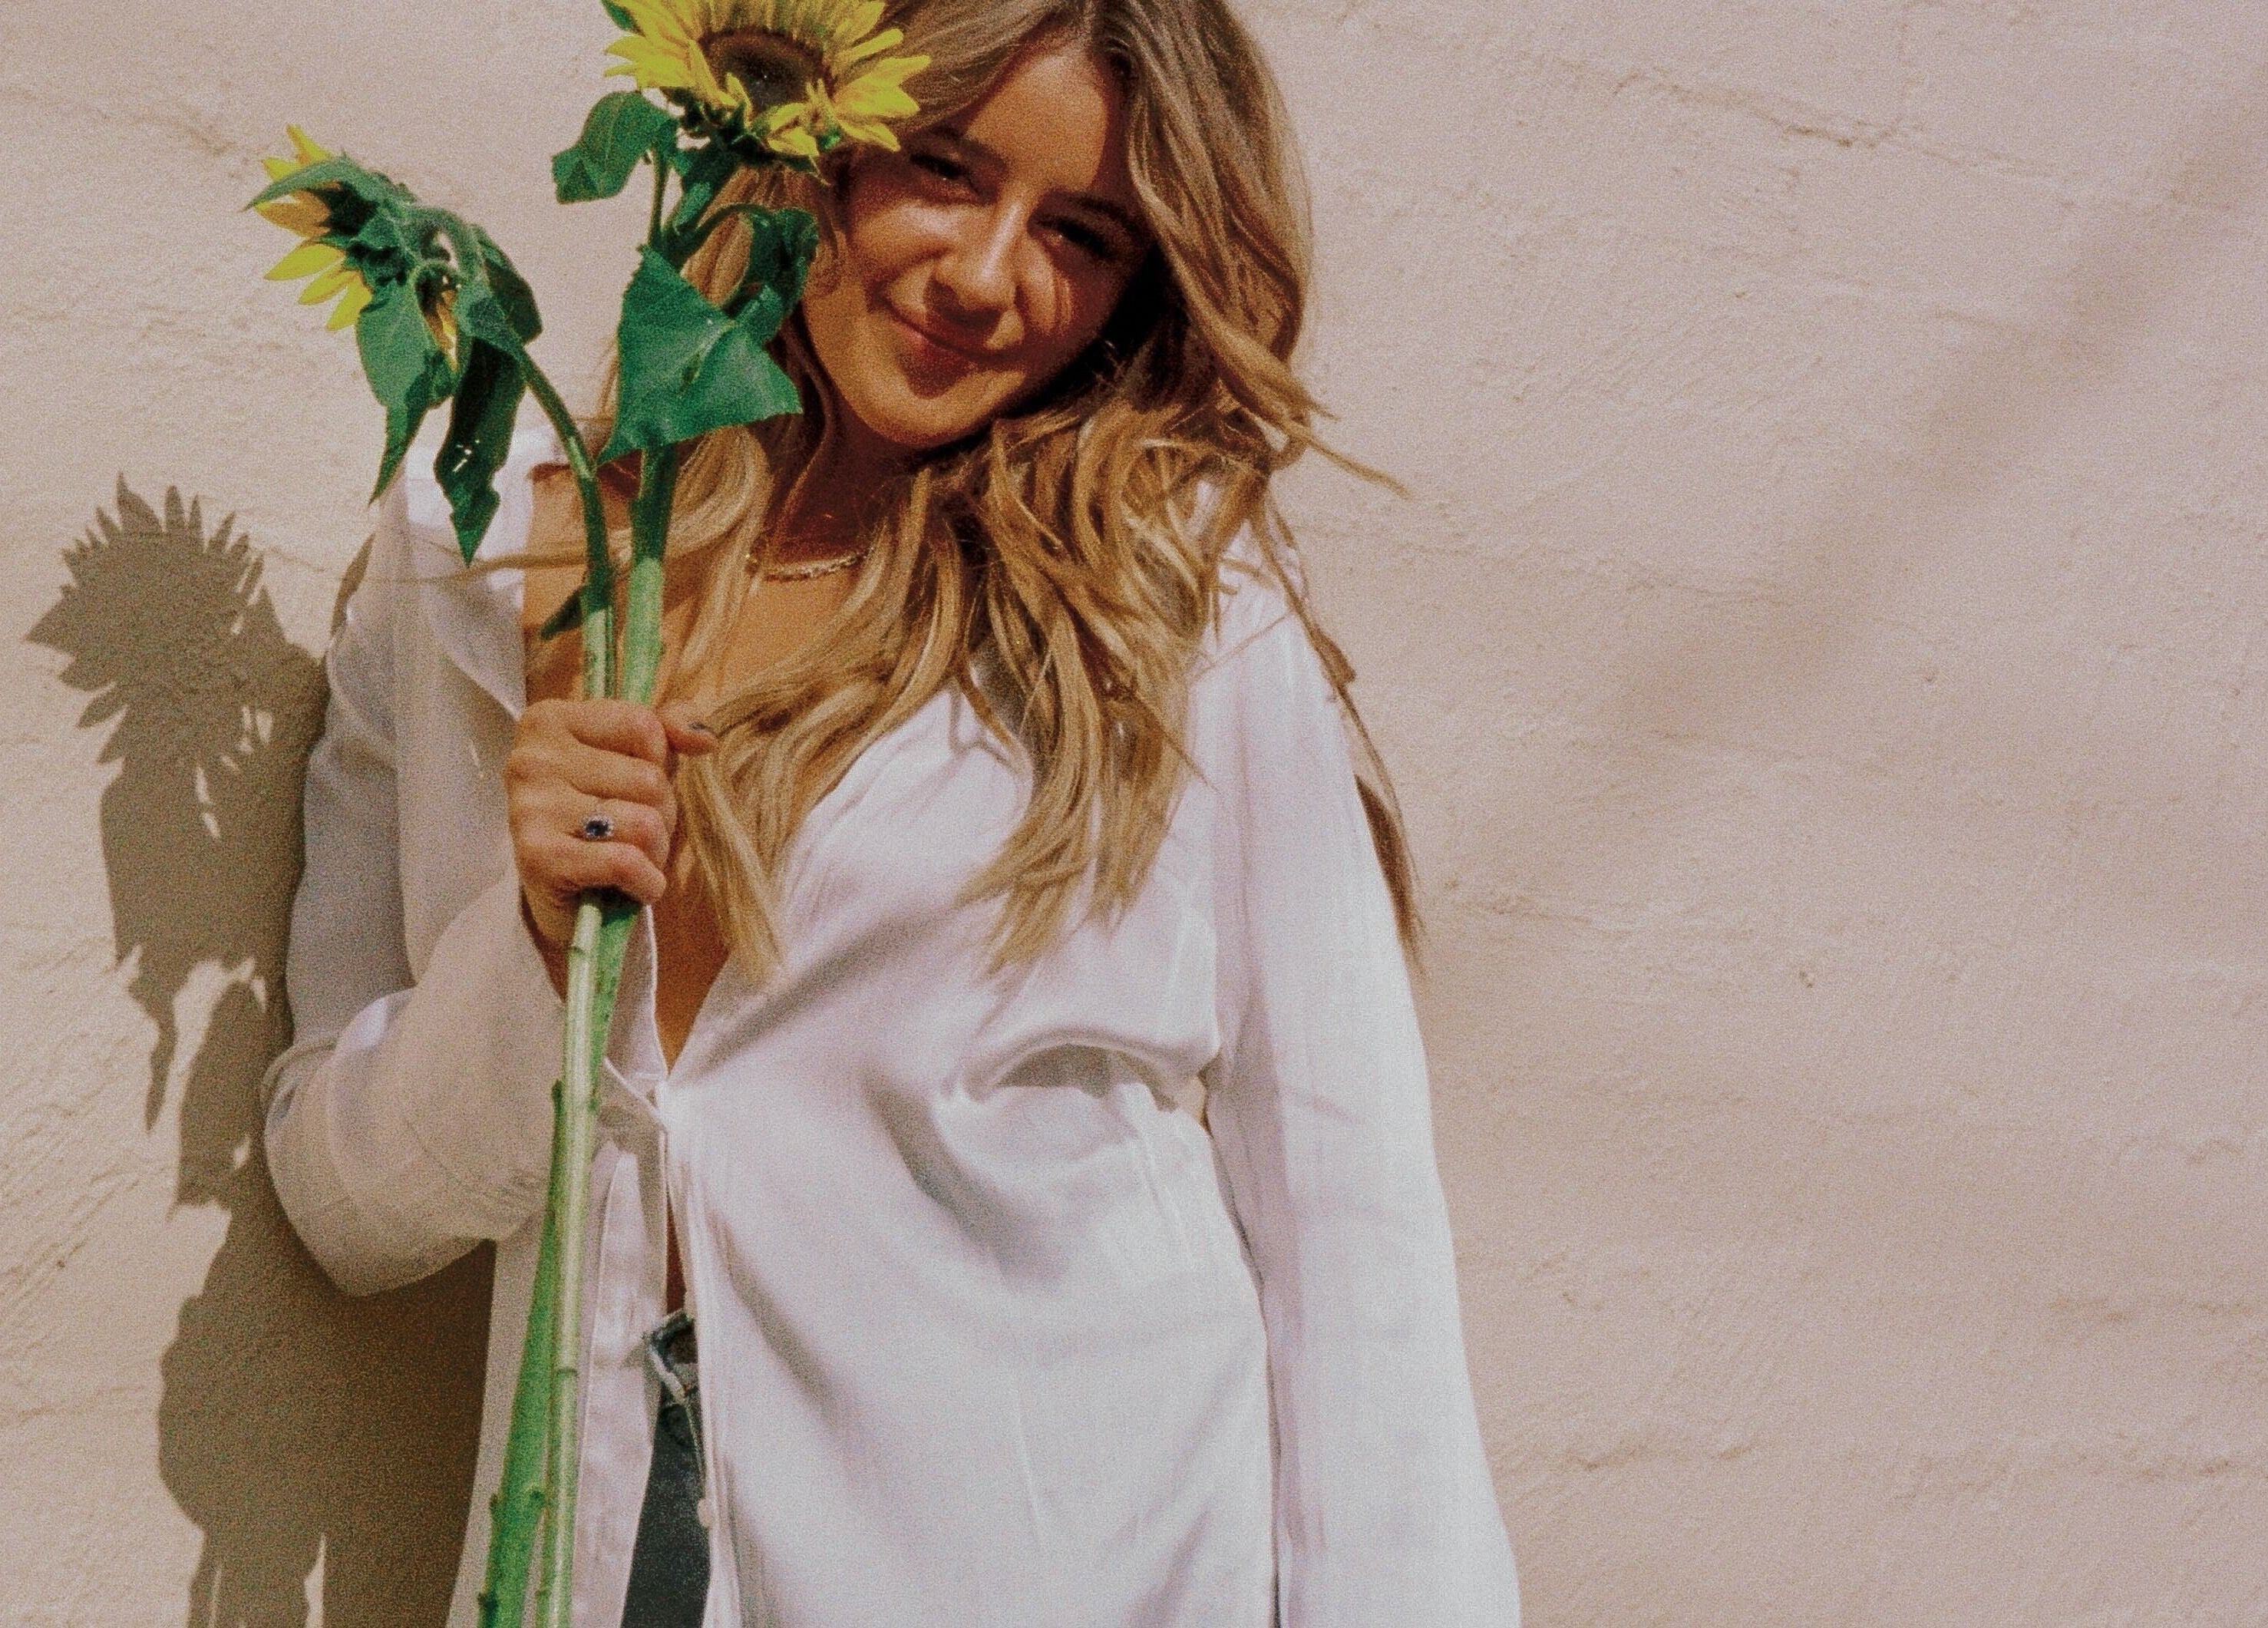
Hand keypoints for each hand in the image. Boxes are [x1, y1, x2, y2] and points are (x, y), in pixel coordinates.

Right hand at [505, 696, 717, 990]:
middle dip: (661, 813)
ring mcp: (530, 808)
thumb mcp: (636, 757)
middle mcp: (530, 759)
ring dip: (655, 852)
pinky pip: (625, 862)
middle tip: (634, 833)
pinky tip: (633, 885)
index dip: (659, 762)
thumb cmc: (604, 815)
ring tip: (632, 858)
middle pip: (648, 779)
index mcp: (548, 721)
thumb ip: (669, 726)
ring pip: (643, 822)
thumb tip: (704, 737)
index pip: (643, 726)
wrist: (565, 898)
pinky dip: (646, 882)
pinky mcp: (538, 857)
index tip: (633, 785)